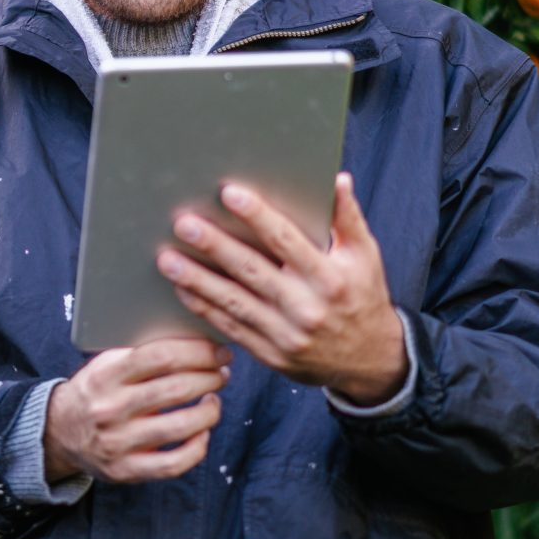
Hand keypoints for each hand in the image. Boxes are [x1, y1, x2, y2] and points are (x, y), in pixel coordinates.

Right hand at [42, 337, 230, 483]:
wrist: (58, 432)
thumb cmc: (96, 391)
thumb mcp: (106, 364)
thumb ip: (141, 353)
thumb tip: (197, 342)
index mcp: (105, 375)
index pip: (161, 356)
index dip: (199, 351)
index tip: (219, 351)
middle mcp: (110, 408)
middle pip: (177, 388)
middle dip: (210, 377)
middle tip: (221, 372)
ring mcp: (118, 443)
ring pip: (181, 426)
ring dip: (209, 411)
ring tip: (213, 400)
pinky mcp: (125, 470)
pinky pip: (174, 463)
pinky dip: (198, 447)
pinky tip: (202, 432)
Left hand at [157, 172, 407, 406]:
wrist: (371, 361)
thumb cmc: (363, 297)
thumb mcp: (365, 256)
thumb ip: (347, 218)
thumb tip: (336, 178)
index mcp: (330, 278)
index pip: (287, 241)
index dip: (257, 216)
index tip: (229, 194)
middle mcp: (306, 307)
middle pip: (252, 270)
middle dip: (214, 246)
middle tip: (184, 224)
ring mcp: (286, 335)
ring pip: (234, 302)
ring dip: (197, 280)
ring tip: (167, 259)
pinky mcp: (271, 355)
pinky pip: (232, 328)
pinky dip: (204, 309)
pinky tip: (182, 289)